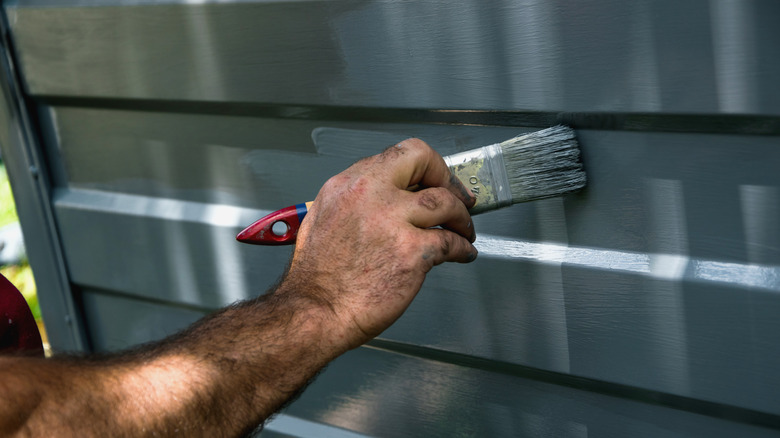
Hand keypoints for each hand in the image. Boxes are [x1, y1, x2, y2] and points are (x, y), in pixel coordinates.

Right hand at [282, 138, 477, 348]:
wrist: (316, 311)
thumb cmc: (318, 276)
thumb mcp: (325, 218)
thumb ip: (357, 201)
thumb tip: (391, 198)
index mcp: (348, 185)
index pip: (399, 155)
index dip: (425, 167)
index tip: (434, 180)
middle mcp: (369, 196)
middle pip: (424, 162)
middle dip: (449, 179)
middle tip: (460, 197)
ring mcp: (392, 222)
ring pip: (445, 203)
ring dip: (461, 218)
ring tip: (464, 230)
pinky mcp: (410, 253)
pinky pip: (450, 242)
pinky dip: (462, 248)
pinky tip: (462, 253)